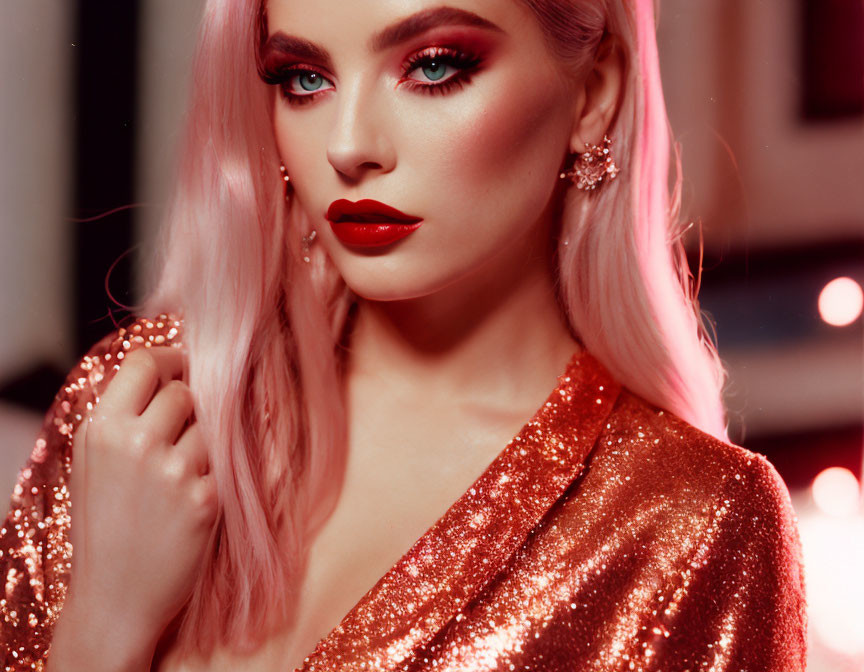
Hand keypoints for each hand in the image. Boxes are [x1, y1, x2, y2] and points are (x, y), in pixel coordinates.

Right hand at [59, 346, 217, 662]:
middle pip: (185, 392)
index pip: (144, 363)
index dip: (169, 360)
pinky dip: (212, 479)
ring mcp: (173, 470)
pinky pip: (223, 465)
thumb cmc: (105, 525)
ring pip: (210, 427)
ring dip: (203, 446)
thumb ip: (124, 416)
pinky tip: (189, 504)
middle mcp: (136, 442)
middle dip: (189, 409)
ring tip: (177, 480)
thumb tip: (171, 370)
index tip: (183, 368)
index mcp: (101, 428)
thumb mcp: (94, 462)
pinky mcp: (205, 497)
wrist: (114, 596)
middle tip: (179, 438)